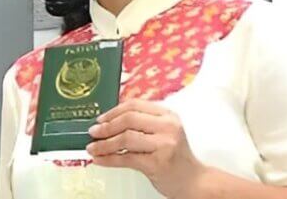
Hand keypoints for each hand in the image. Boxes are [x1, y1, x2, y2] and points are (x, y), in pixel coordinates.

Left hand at [86, 100, 209, 198]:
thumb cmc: (175, 158)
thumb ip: (143, 124)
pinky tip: (99, 160)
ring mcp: (164, 144)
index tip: (100, 119)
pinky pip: (126, 158)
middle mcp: (168, 126)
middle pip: (128, 119)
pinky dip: (109, 159)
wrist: (194, 181)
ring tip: (92, 148)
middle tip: (93, 132)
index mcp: (167, 115)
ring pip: (125, 138)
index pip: (135, 105)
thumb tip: (108, 123)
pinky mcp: (158, 163)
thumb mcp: (164, 134)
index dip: (113, 111)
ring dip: (104, 144)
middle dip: (106, 126)